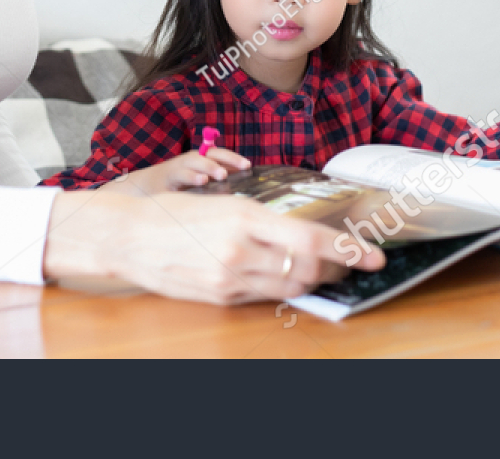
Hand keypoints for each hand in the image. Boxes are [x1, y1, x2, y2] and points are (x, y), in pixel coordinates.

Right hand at [44, 187, 384, 304]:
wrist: (127, 237)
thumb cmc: (170, 212)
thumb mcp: (219, 201)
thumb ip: (258, 218)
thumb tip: (298, 230)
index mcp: (240, 217)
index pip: (309, 240)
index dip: (347, 250)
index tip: (372, 254)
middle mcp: (238, 252)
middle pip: (306, 270)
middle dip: (335, 267)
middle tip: (348, 259)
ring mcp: (228, 280)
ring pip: (290, 287)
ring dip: (312, 279)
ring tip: (321, 267)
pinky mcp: (219, 298)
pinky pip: (264, 296)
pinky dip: (282, 286)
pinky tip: (283, 275)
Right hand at [97, 146, 250, 195]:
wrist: (143, 189)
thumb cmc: (176, 188)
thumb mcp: (197, 182)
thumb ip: (214, 182)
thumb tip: (240, 189)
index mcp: (198, 160)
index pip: (218, 154)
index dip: (233, 158)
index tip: (249, 165)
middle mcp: (189, 161)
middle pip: (210, 154)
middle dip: (227, 159)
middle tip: (243, 165)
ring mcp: (177, 168)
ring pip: (194, 162)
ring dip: (209, 166)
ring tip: (221, 174)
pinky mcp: (167, 179)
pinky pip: (179, 176)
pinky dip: (191, 177)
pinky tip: (201, 182)